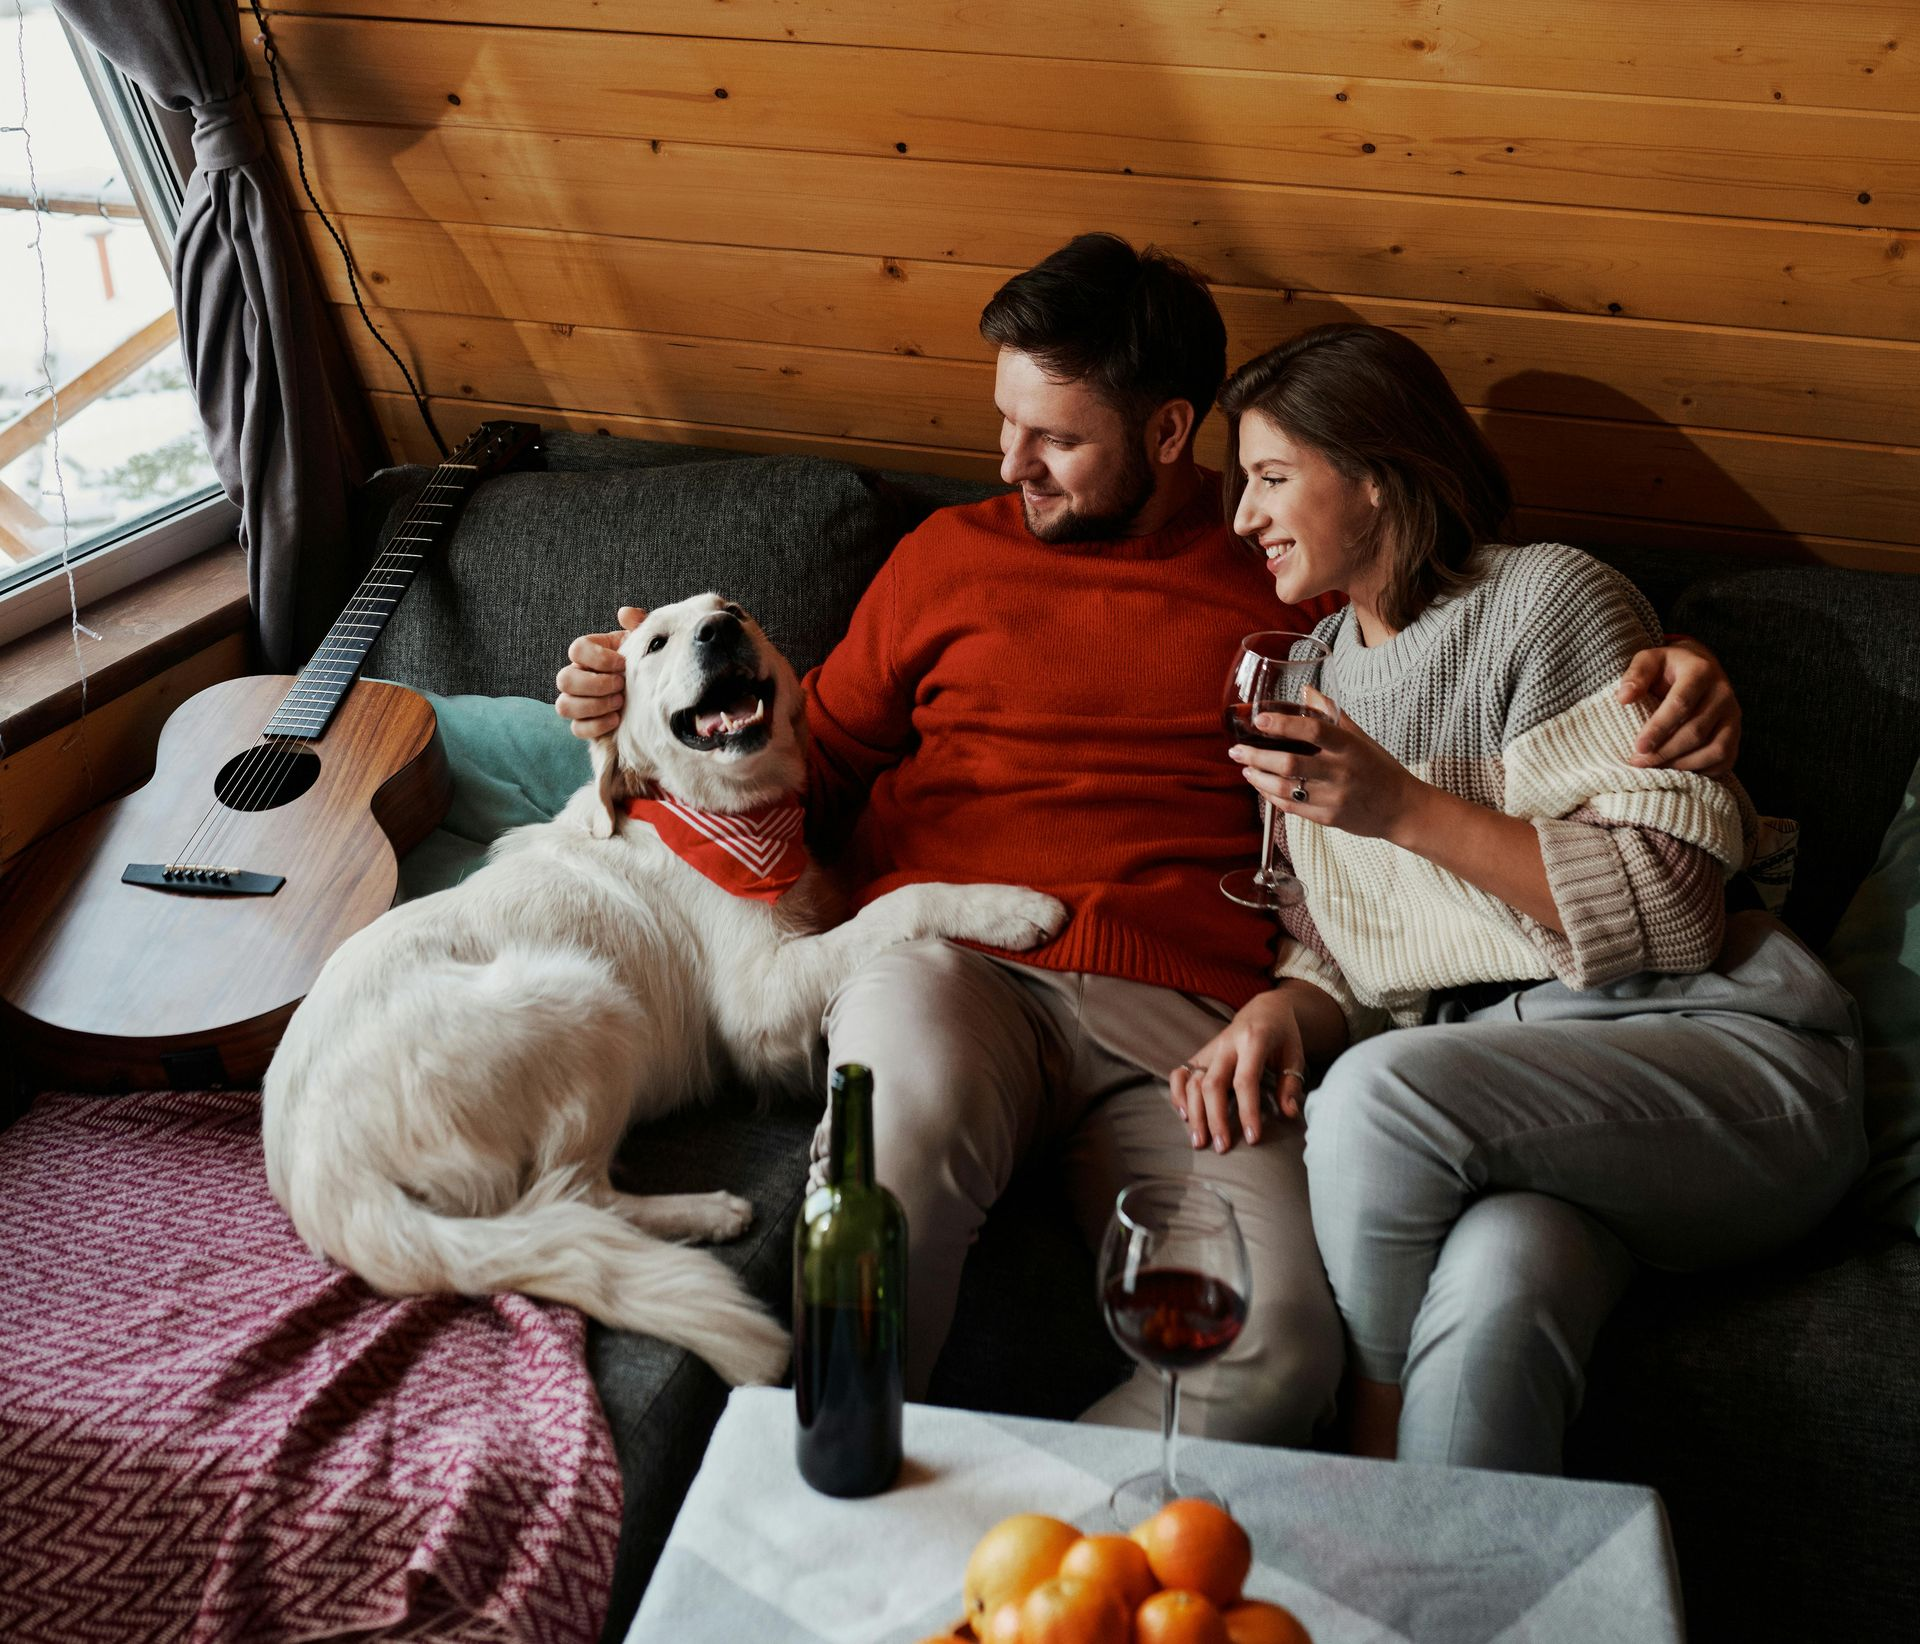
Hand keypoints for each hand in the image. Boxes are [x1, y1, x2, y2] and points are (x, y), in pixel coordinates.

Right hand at [555, 606, 644, 739]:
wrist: (652, 693)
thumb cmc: (644, 663)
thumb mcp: (644, 642)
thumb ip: (638, 624)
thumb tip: (625, 614)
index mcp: (589, 653)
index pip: (576, 649)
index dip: (597, 658)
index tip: (622, 664)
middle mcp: (577, 676)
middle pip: (564, 679)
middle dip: (595, 685)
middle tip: (621, 686)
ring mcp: (577, 701)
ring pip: (564, 706)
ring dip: (593, 706)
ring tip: (620, 703)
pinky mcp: (584, 724)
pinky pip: (576, 728)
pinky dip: (596, 725)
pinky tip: (617, 719)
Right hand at [1169, 990, 1307, 1152]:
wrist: (1264, 1008)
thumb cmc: (1283, 1035)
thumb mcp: (1295, 1055)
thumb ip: (1291, 1083)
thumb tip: (1289, 1114)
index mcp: (1253, 1040)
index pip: (1245, 1080)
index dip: (1248, 1111)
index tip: (1252, 1138)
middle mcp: (1226, 1044)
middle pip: (1212, 1084)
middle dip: (1215, 1118)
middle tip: (1221, 1147)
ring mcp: (1210, 1048)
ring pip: (1193, 1081)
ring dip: (1194, 1113)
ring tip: (1200, 1141)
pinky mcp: (1200, 1054)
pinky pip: (1180, 1073)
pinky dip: (1177, 1094)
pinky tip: (1184, 1116)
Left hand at [1229, 701, 1423, 842]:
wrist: (1402, 809)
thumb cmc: (1379, 768)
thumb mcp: (1360, 737)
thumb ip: (1331, 714)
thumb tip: (1306, 689)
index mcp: (1349, 747)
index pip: (1313, 730)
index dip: (1283, 724)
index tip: (1259, 720)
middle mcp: (1341, 772)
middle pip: (1290, 764)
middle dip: (1256, 757)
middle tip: (1236, 750)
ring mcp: (1333, 798)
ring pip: (1285, 788)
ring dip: (1258, 778)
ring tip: (1245, 768)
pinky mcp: (1328, 818)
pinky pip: (1292, 807)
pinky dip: (1271, 796)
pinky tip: (1261, 786)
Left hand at [1618, 638, 1740, 775]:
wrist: (1698, 667)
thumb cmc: (1667, 668)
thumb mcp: (1649, 660)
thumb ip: (1636, 675)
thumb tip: (1623, 698)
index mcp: (1701, 671)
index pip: (1681, 704)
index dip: (1658, 728)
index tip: (1638, 747)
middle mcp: (1723, 693)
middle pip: (1696, 732)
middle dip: (1665, 752)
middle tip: (1639, 762)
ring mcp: (1733, 715)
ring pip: (1714, 750)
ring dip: (1683, 765)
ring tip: (1655, 769)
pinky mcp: (1735, 733)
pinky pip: (1724, 759)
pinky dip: (1701, 771)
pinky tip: (1677, 773)